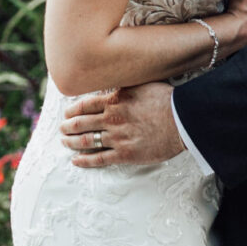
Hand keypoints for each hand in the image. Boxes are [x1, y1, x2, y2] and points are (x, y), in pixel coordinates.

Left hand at [60, 84, 184, 168]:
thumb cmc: (167, 100)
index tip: (68, 113)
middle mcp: (112, 118)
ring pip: (85, 141)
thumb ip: (123, 85)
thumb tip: (111, 84)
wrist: (183, 120)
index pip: (84, 105)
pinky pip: (99, 159)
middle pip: (80, 123)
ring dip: (71, 142)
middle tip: (63, 128)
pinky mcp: (124, 154)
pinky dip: (84, 161)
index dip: (72, 110)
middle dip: (68, 126)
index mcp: (115, 100)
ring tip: (65, 142)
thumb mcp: (143, 84)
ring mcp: (116, 137)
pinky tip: (76, 161)